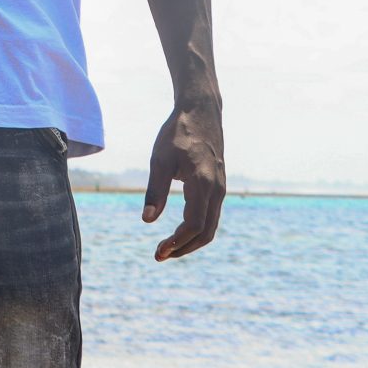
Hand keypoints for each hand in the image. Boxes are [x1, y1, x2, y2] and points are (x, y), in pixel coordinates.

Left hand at [142, 102, 224, 260]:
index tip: (158, 251)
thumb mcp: (159, 161)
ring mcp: (220, 188)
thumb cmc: (177, 134)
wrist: (201, 112)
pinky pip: (211, 215)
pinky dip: (197, 228)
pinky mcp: (218, 185)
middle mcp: (216, 190)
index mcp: (203, 185)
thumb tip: (147, 220)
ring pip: (211, 225)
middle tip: (160, 255)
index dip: (177, 242)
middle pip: (206, 232)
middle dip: (184, 248)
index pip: (194, 225)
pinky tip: (179, 230)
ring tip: (168, 248)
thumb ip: (155, 191)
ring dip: (190, 241)